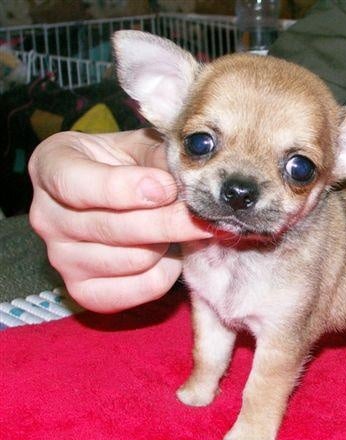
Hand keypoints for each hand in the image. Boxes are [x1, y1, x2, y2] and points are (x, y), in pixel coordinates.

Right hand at [28, 129, 212, 312]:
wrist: (122, 198)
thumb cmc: (131, 165)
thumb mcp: (142, 146)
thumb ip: (160, 158)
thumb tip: (188, 183)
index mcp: (51, 166)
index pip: (76, 184)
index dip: (126, 188)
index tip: (166, 187)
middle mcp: (45, 216)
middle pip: (113, 228)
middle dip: (168, 220)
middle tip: (203, 213)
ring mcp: (61, 258)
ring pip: (132, 259)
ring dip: (167, 243)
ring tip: (176, 227)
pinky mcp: (84, 291)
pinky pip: (140, 287)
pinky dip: (166, 272)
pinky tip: (168, 252)